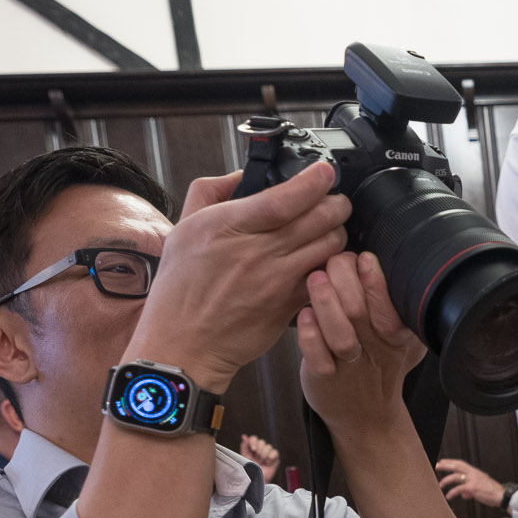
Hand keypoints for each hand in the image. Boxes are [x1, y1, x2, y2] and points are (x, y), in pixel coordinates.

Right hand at [126, 162, 348, 391]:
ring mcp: (277, 281)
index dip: (313, 182)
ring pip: (330, 247)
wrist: (183, 344)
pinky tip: (322, 260)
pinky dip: (331, 265)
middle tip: (334, 201)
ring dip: (336, 233)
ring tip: (329, 230)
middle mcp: (256, 253)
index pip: (284, 199)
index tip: (324, 172)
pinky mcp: (290, 305)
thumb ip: (210, 192)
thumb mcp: (183, 229)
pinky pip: (326, 277)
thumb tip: (240, 174)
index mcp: (227, 227)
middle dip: (335, 204)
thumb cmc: (180, 289)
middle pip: (318, 219)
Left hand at [238, 433, 281, 478]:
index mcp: (252, 448)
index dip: (254, 442)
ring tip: (262, 462)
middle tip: (257, 459)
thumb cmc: (250, 470)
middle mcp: (260, 449)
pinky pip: (274, 452)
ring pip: (268, 446)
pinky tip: (268, 463)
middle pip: (261, 441)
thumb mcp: (244, 457)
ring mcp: (268, 452)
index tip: (253, 450)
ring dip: (264, 455)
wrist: (257, 480)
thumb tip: (244, 436)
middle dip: (259, 451)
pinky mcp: (275, 457)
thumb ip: (244, 446)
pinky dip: (270, 458)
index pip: (254, 438)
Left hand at [297, 250, 424, 438]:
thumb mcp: (404, 340)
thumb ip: (402, 307)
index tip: (364, 258)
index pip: (389, 307)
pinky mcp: (323, 378)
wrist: (365, 417)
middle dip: (345, 280)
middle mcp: (373, 350)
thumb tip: (395, 262)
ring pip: (339, 334)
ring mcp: (348, 365)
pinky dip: (309, 334)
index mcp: (397, 337)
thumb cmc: (380, 366)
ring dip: (326, 302)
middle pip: (360, 312)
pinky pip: (316, 355)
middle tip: (333, 260)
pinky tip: (303, 314)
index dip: (376, 281)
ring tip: (315, 278)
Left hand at [436, 459, 507, 506]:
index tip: (442, 461)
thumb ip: (469, 490)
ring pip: (456, 477)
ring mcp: (473, 480)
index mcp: (475, 472)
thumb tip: (463, 494)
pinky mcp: (473, 488)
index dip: (451, 462)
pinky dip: (452, 492)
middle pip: (456, 466)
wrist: (501, 496)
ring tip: (440, 485)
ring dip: (446, 480)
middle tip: (436, 465)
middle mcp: (473, 474)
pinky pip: (459, 489)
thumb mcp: (480, 489)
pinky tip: (448, 496)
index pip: (461, 463)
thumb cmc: (492, 493)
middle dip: (445, 465)